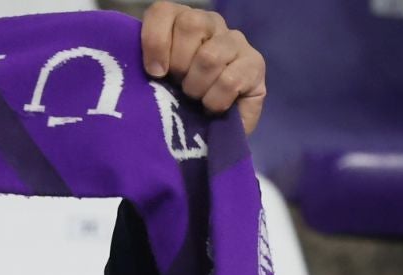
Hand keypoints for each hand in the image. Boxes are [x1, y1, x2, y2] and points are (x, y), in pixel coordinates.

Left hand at [140, 2, 266, 135]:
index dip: (155, 41)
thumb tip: (149, 68)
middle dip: (178, 64)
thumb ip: (148, 66)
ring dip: (196, 87)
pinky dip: (214, 101)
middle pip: (191, 24)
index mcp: (181, 23)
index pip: (163, 10)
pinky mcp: (255, 65)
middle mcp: (211, 25)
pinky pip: (229, 81)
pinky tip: (213, 108)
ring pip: (210, 56)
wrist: (207, 135)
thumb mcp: (154, 84)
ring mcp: (235, 42)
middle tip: (178, 86)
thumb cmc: (175, 104)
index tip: (154, 72)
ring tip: (196, 99)